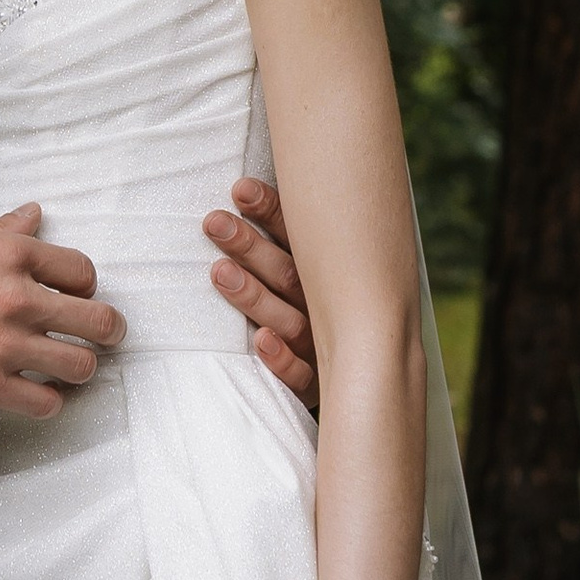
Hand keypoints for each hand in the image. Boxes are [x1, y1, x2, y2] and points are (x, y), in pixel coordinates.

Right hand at [0, 206, 123, 413]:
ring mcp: (4, 344)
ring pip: (80, 366)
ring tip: (64, 368)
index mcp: (9, 253)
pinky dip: (47, 401)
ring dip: (76, 369)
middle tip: (101, 337)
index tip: (79, 297)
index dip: (85, 287)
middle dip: (107, 330)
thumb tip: (33, 215)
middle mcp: (16, 297)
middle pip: (99, 320)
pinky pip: (46, 402)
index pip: (83, 271)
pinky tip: (35, 394)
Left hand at [205, 176, 319, 406]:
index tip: (240, 189)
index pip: (299, 240)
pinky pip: (302, 377)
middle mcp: (327, 309)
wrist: (365, 390)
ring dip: (255, 296)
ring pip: (290, 320)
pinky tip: (260, 341)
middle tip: (214, 222)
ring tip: (219, 272)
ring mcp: (324, 349)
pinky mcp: (318, 388)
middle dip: (250, 246)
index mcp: (326, 277)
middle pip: (288, 275)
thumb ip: (291, 240)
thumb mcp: (309, 276)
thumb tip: (246, 189)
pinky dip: (282, 359)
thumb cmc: (320, 321)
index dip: (271, 212)